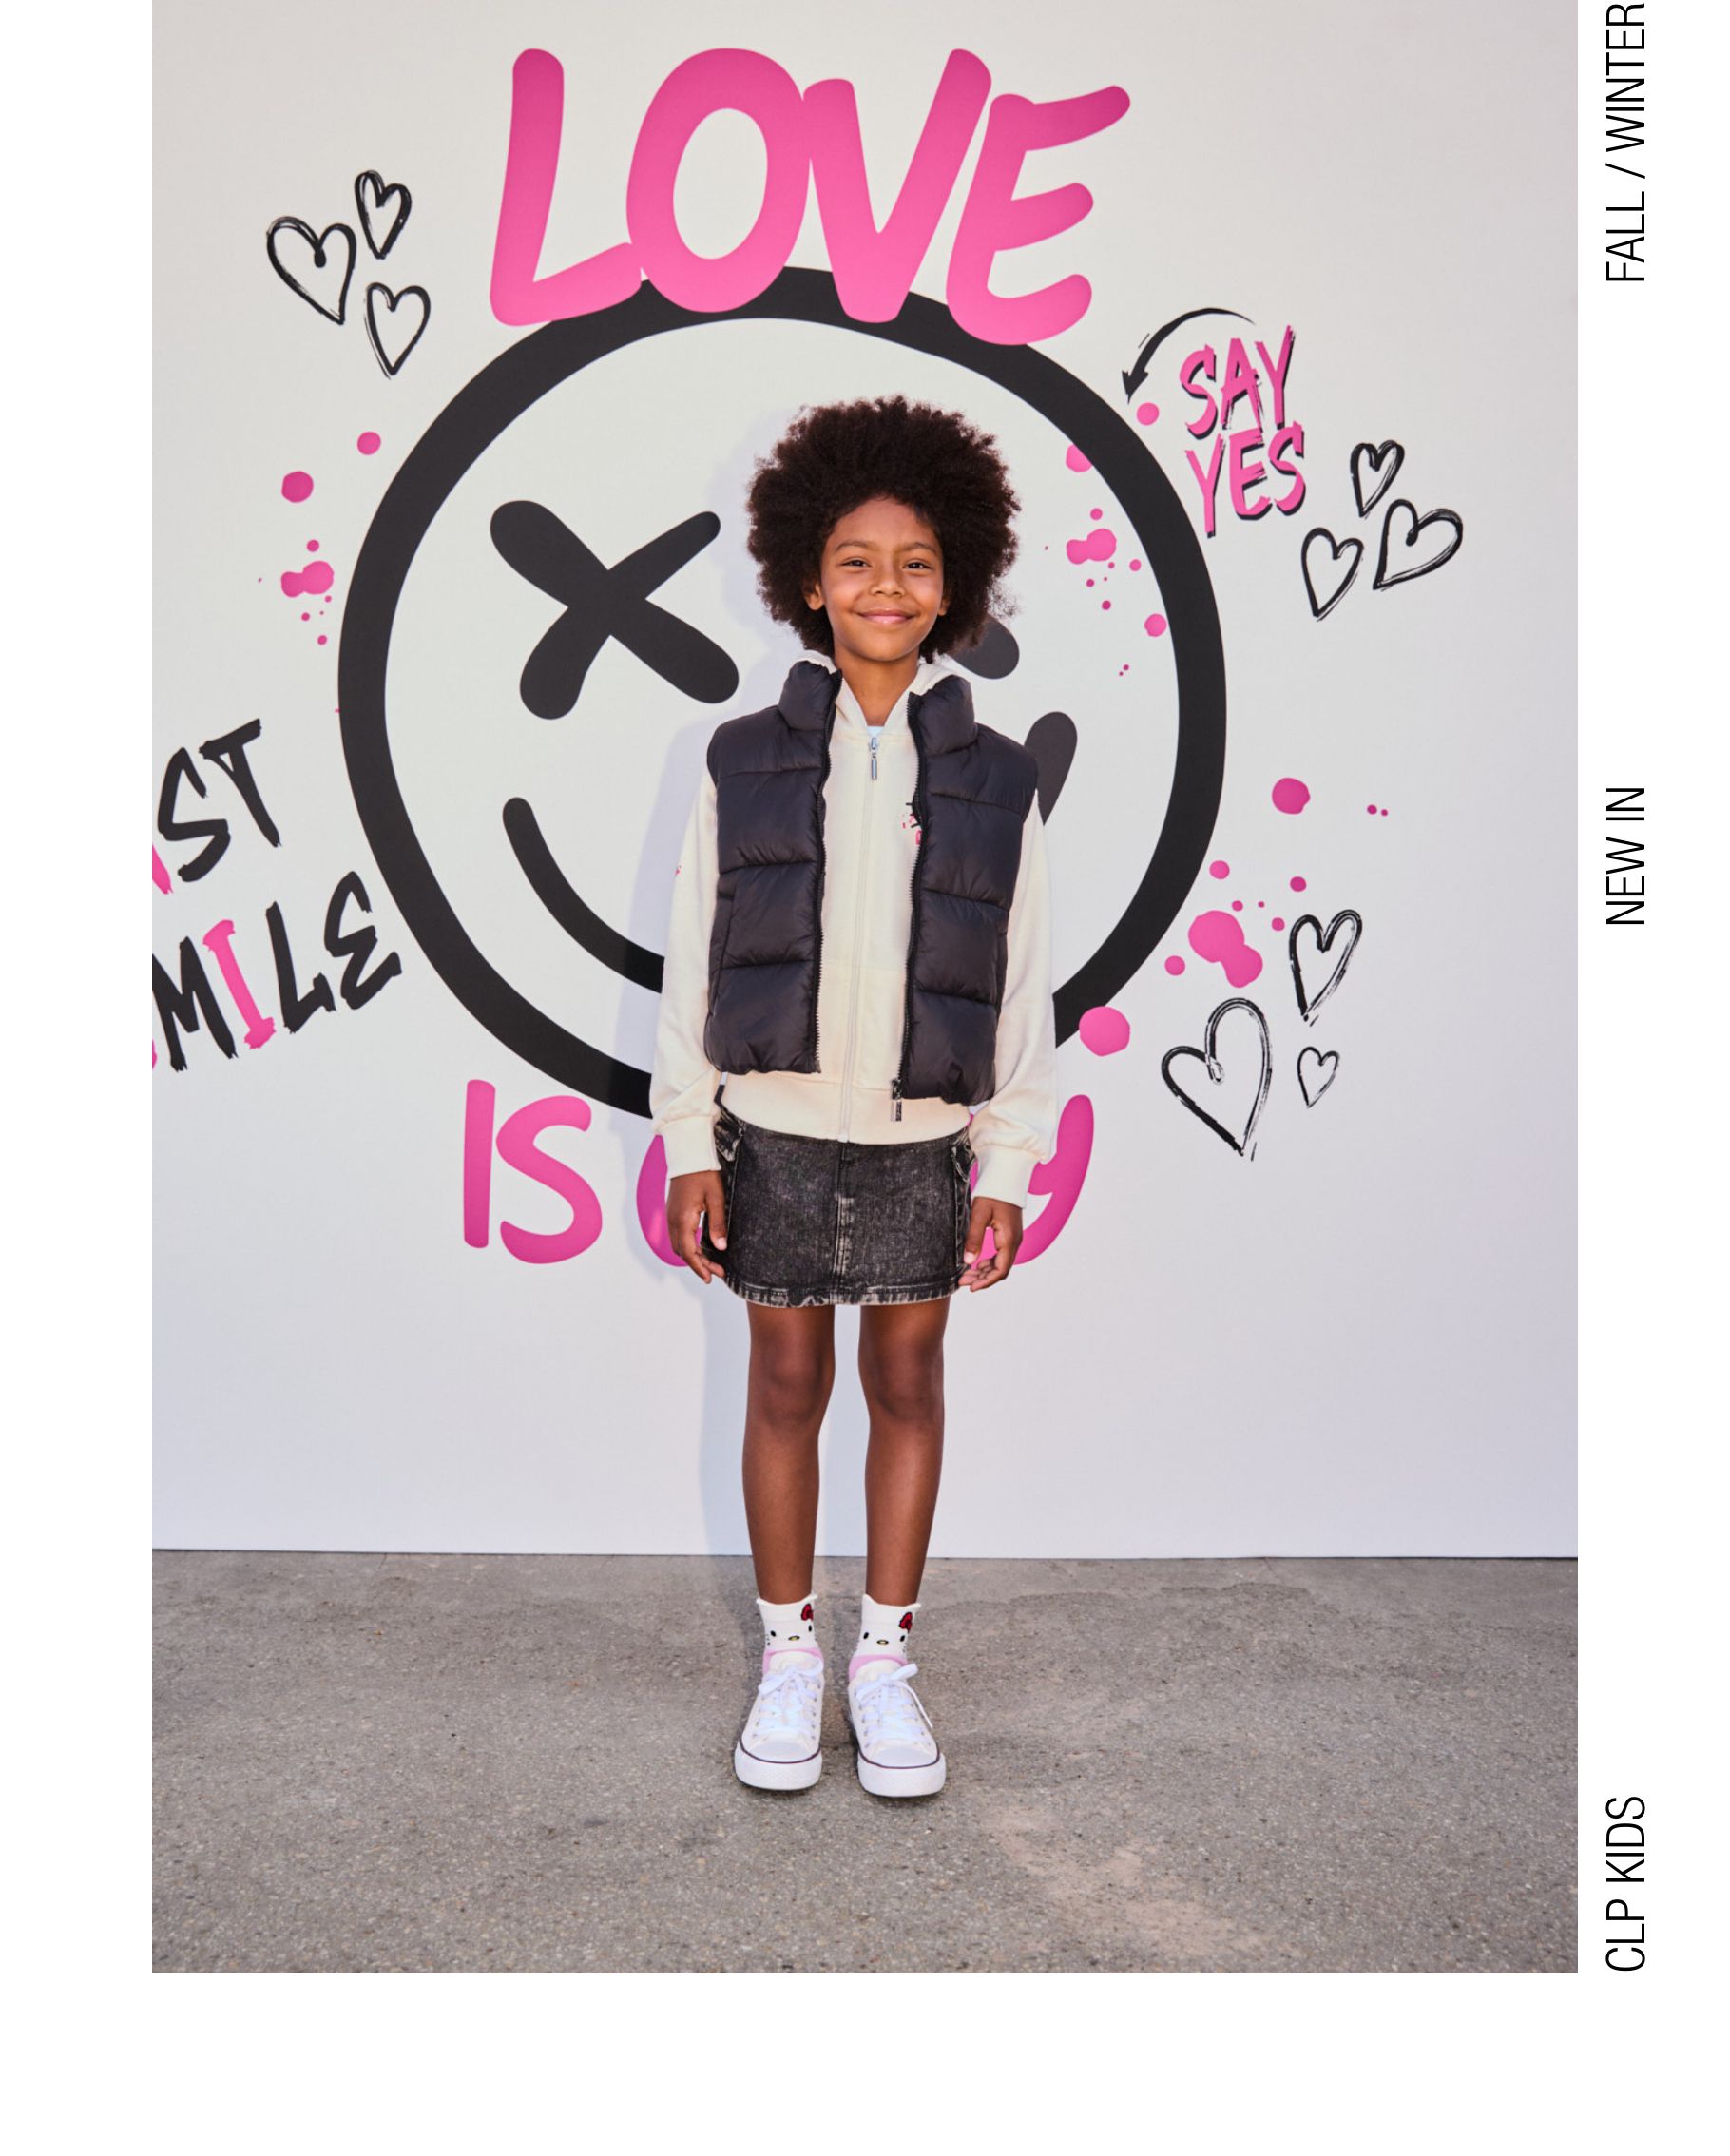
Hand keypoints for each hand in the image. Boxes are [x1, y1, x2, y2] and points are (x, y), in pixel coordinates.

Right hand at [667, 1168, 726, 1282]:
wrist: (688, 1155)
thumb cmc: (704, 1174)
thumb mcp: (716, 1198)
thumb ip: (717, 1224)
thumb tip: (720, 1248)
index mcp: (683, 1220)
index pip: (689, 1252)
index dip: (700, 1267)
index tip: (710, 1278)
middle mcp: (673, 1221)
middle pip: (683, 1252)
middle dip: (699, 1265)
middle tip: (717, 1272)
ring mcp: (671, 1216)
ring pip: (678, 1245)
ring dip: (693, 1257)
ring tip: (710, 1263)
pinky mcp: (673, 1212)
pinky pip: (677, 1236)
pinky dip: (687, 1246)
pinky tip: (699, 1247)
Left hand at [960, 1195, 1022, 1290]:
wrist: (1005, 1177)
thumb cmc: (992, 1193)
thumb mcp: (979, 1215)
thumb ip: (974, 1238)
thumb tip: (969, 1262)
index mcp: (1009, 1239)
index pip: (1000, 1270)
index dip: (986, 1282)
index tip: (970, 1287)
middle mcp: (1015, 1241)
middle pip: (1001, 1269)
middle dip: (982, 1278)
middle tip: (962, 1280)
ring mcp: (1013, 1238)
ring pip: (1000, 1263)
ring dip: (984, 1271)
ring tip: (966, 1274)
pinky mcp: (1009, 1234)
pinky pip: (1000, 1255)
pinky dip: (988, 1262)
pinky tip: (976, 1263)